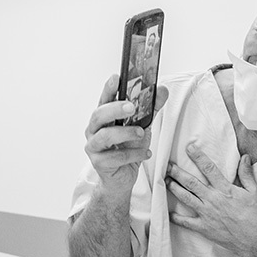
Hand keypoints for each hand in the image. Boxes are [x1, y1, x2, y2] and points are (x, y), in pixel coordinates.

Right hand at [83, 75, 167, 193]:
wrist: (121, 179)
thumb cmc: (127, 149)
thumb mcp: (142, 126)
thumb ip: (151, 108)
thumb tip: (162, 90)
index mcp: (103, 118)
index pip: (103, 99)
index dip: (108, 88)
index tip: (116, 77)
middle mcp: (94, 130)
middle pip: (99, 115)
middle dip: (115, 109)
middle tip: (132, 107)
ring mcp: (94, 147)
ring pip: (105, 136)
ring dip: (126, 133)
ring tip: (142, 133)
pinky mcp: (99, 163)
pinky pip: (115, 157)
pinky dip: (133, 154)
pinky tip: (145, 154)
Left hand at [167, 145, 256, 255]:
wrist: (254, 239)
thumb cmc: (255, 215)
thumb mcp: (254, 191)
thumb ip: (247, 174)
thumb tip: (245, 158)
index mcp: (225, 189)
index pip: (209, 168)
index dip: (198, 156)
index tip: (189, 148)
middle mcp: (213, 199)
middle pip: (191, 182)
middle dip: (178, 172)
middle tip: (167, 165)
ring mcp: (206, 213)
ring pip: (186, 198)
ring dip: (174, 189)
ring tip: (165, 181)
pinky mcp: (204, 227)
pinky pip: (186, 222)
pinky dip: (176, 218)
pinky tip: (169, 213)